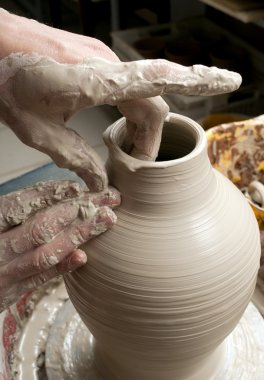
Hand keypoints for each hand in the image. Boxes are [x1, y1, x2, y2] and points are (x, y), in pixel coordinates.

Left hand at [0, 11, 241, 190]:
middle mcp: (107, 65)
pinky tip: (114, 125)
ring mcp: (103, 58)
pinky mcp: (96, 58)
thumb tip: (101, 184)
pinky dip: (130, 109)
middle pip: (154, 102)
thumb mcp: (37, 132)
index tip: (229, 81)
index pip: (160, 80)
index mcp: (96, 81)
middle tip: (136, 165)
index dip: (199, 81)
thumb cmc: (6, 80)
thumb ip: (74, 159)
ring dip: (140, 124)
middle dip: (152, 136)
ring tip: (123, 150)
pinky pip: (128, 84)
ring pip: (142, 94)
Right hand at [0, 180, 119, 311]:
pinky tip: (82, 257)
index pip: (21, 204)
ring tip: (105, 221)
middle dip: (78, 210)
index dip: (50, 194)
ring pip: (45, 250)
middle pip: (42, 224)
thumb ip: (10, 214)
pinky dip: (60, 268)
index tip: (76, 187)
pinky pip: (37, 278)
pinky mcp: (8, 292)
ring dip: (79, 235)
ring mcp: (3, 271)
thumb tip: (48, 198)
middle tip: (108, 199)